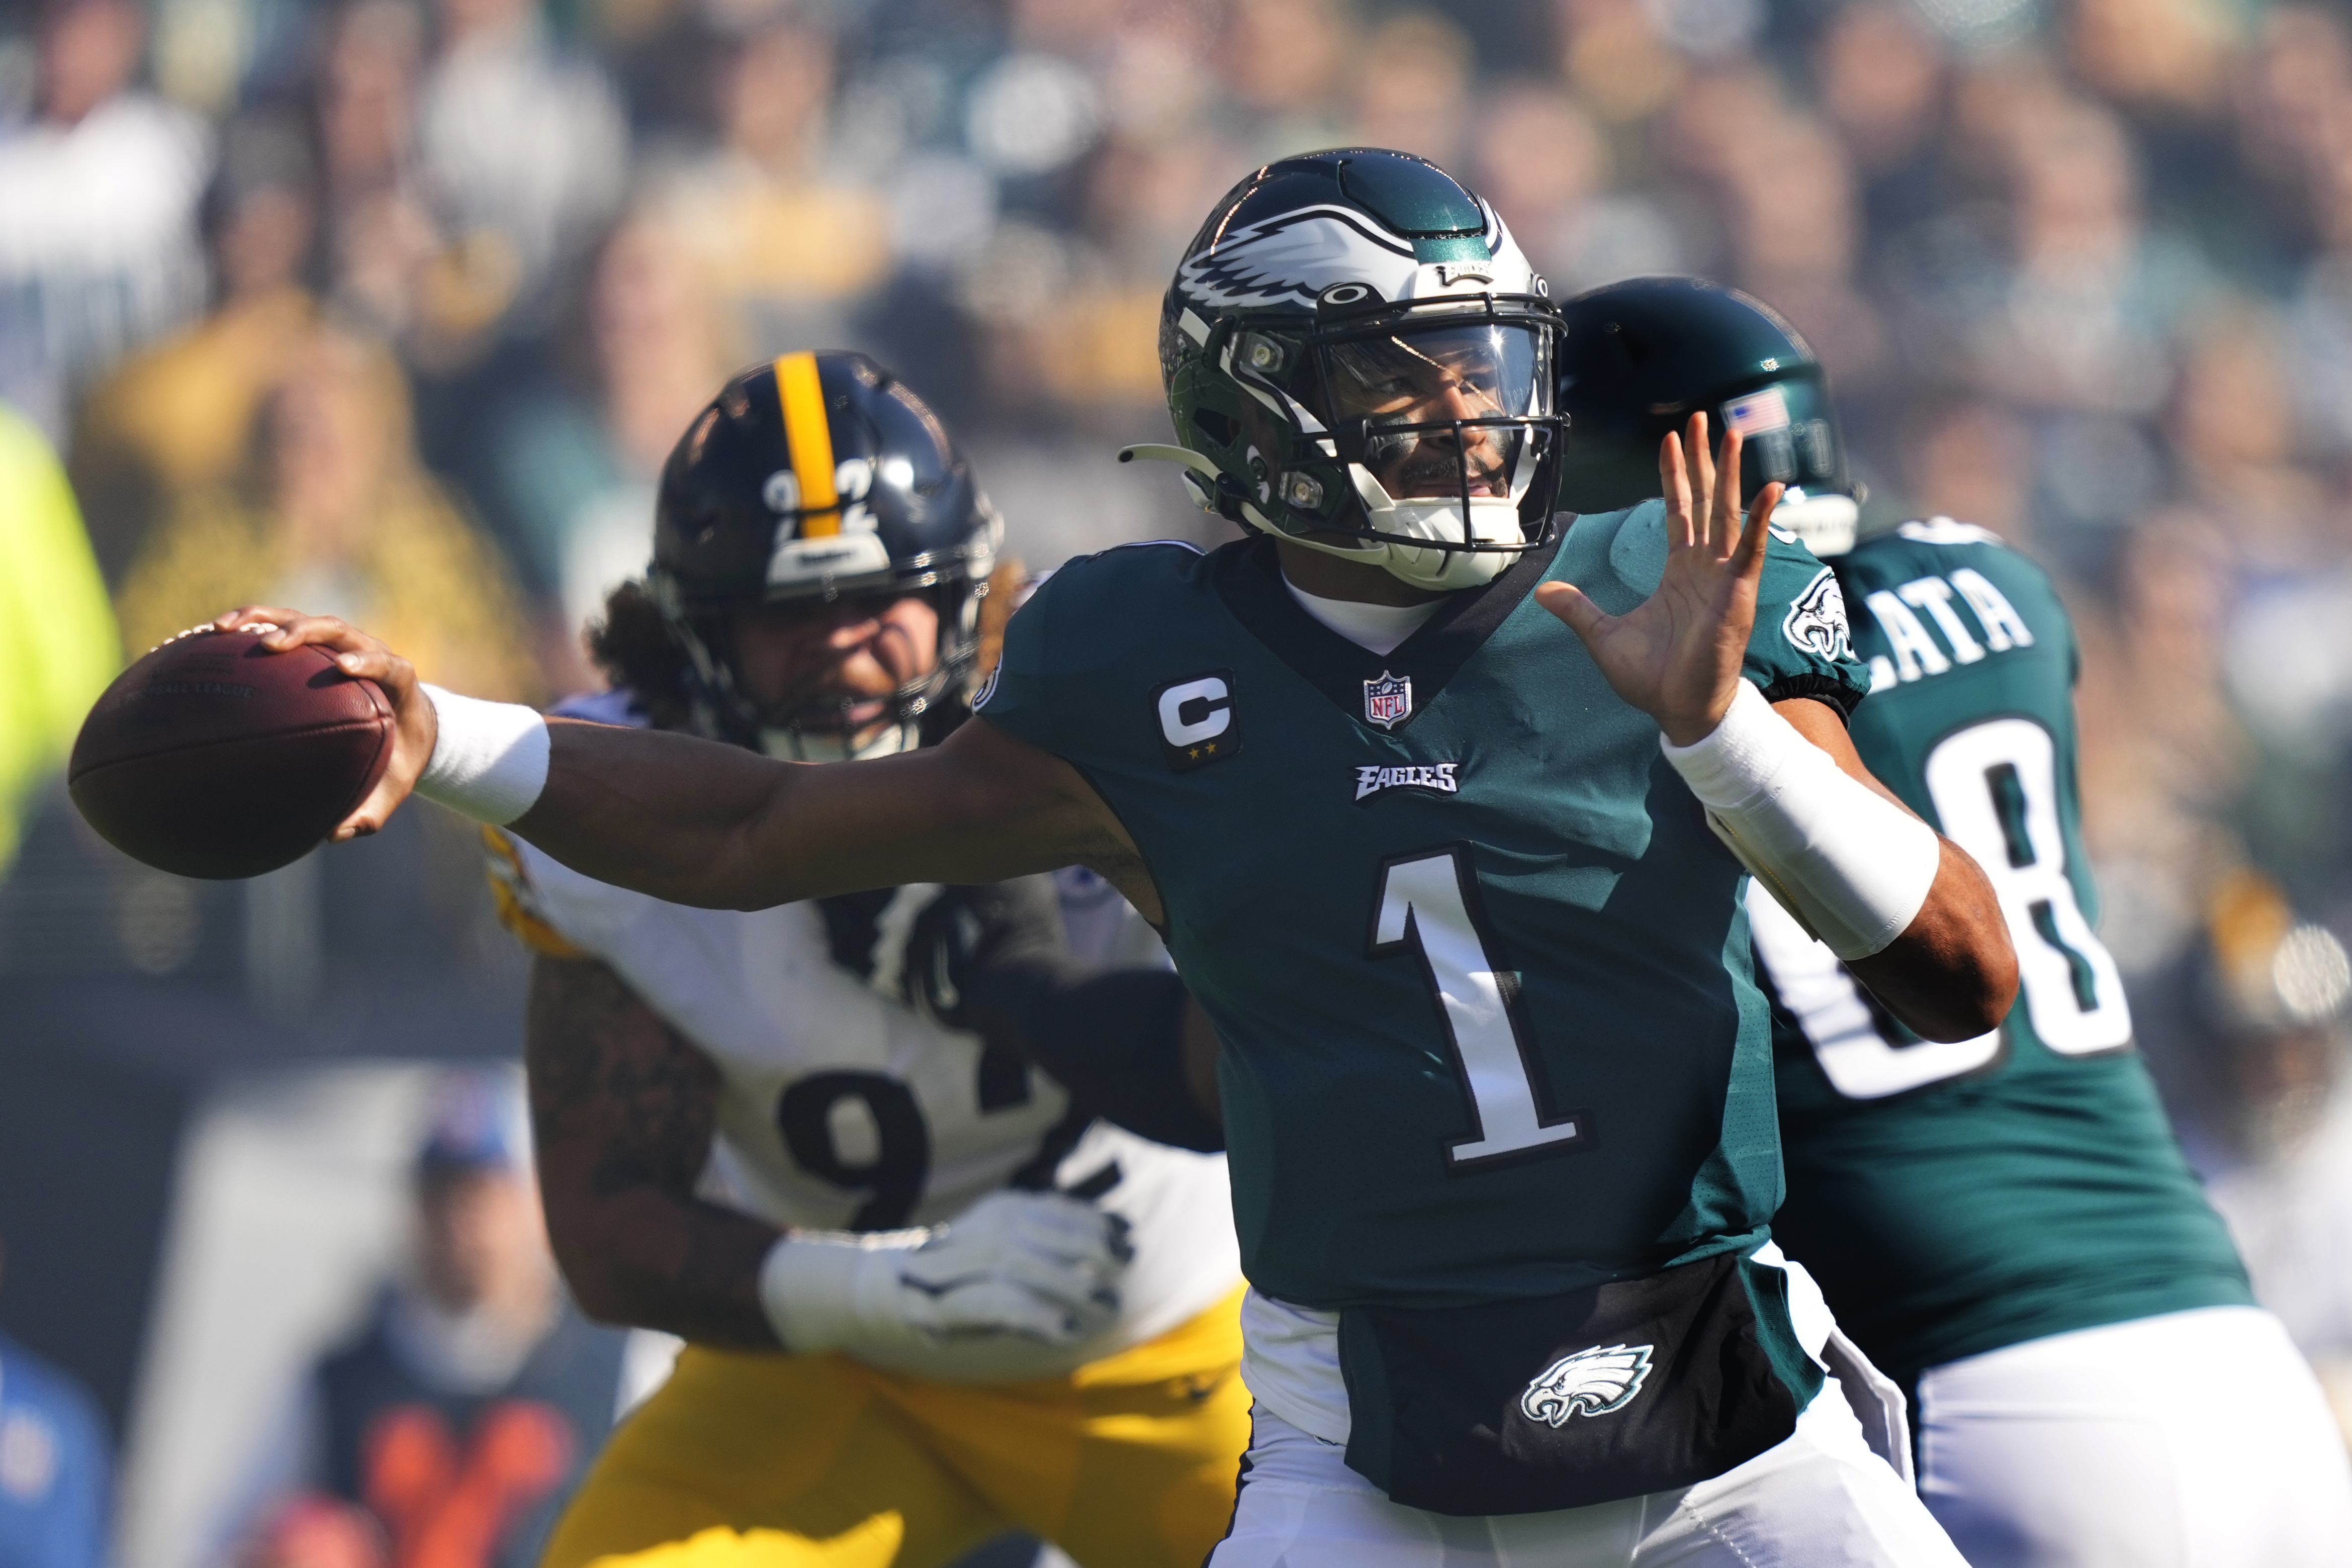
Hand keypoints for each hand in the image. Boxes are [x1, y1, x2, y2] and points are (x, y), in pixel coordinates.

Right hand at [214, 606, 436, 839]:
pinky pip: (278, 627)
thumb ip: (370, 813)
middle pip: (337, 630)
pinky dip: (246, 627)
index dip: (368, 662)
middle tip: (269, 645)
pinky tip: (206, 638)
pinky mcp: (314, 645)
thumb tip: (333, 833)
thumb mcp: (390, 791)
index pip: (386, 663)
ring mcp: (339, 643)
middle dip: (303, 631)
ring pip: (302, 619)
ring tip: (221, 629)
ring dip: (263, 619)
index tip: (344, 669)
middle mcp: (367, 653)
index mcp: (397, 683)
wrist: (408, 728)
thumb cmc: (397, 759)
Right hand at [761, 1189, 1131, 1381]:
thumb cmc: (954, 1273)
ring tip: (1104, 1307)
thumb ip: (1048, 1236)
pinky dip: (1034, 1317)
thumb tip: (1118, 1233)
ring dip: (1069, 1289)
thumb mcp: (1001, 1241)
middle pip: (1042, 1237)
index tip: (1128, 1241)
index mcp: (995, 1211)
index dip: (1093, 1224)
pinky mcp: (941, 1307)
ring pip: (1021, 1269)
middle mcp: (975, 1232)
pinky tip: (1065, 1331)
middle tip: (1122, 1276)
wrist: (873, 1290)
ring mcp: (956, 1269)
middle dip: (1088, 1254)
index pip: (1052, 1210)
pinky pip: (995, 1307)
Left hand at [1534, 413, 1783, 745]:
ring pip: (1729, 514)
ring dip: (1732, 474)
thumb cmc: (1652, 679)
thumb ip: (1577, 609)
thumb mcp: (1603, 636)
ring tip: (1733, 433)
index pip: (1678, 510)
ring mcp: (1724, 578)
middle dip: (1704, 459)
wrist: (1678, 711)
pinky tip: (1772, 488)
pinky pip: (1753, 550)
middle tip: (1703, 417)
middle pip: (1706, 500)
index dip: (1674, 475)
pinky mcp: (1738, 594)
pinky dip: (1761, 520)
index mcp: (1678, 571)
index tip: (1670, 438)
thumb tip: (1543, 592)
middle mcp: (1705, 567)